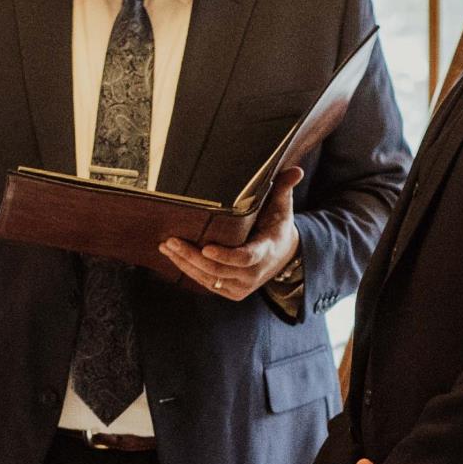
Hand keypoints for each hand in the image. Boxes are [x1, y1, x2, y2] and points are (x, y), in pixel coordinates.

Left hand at [160, 165, 301, 302]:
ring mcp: (242, 286)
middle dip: (193, 256)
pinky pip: (208, 284)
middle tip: (172, 240)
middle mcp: (254, 273)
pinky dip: (189, 271)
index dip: (226, 256)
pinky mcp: (232, 292)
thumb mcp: (283, 208)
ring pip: (210, 279)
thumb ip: (284, 189)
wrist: (283, 255)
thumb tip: (296, 171)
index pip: (245, 258)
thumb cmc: (277, 226)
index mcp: (266, 251)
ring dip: (185, 264)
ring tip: (166, 246)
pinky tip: (174, 257)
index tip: (206, 248)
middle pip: (219, 270)